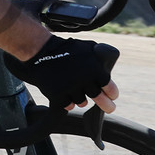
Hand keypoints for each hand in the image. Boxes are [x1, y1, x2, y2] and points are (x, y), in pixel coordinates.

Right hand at [5, 35, 119, 112]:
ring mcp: (71, 89)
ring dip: (82, 99)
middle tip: (109, 108)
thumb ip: (101, 57)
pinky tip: (66, 93)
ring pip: (82, 102)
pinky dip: (69, 102)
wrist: (41, 52)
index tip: (112, 96)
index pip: (110, 88)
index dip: (112, 94)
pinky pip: (68, 105)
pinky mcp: (58, 95)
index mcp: (95, 69)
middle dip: (107, 105)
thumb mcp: (88, 47)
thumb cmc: (67, 48)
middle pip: (100, 100)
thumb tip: (109, 66)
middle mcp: (84, 80)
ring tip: (76, 90)